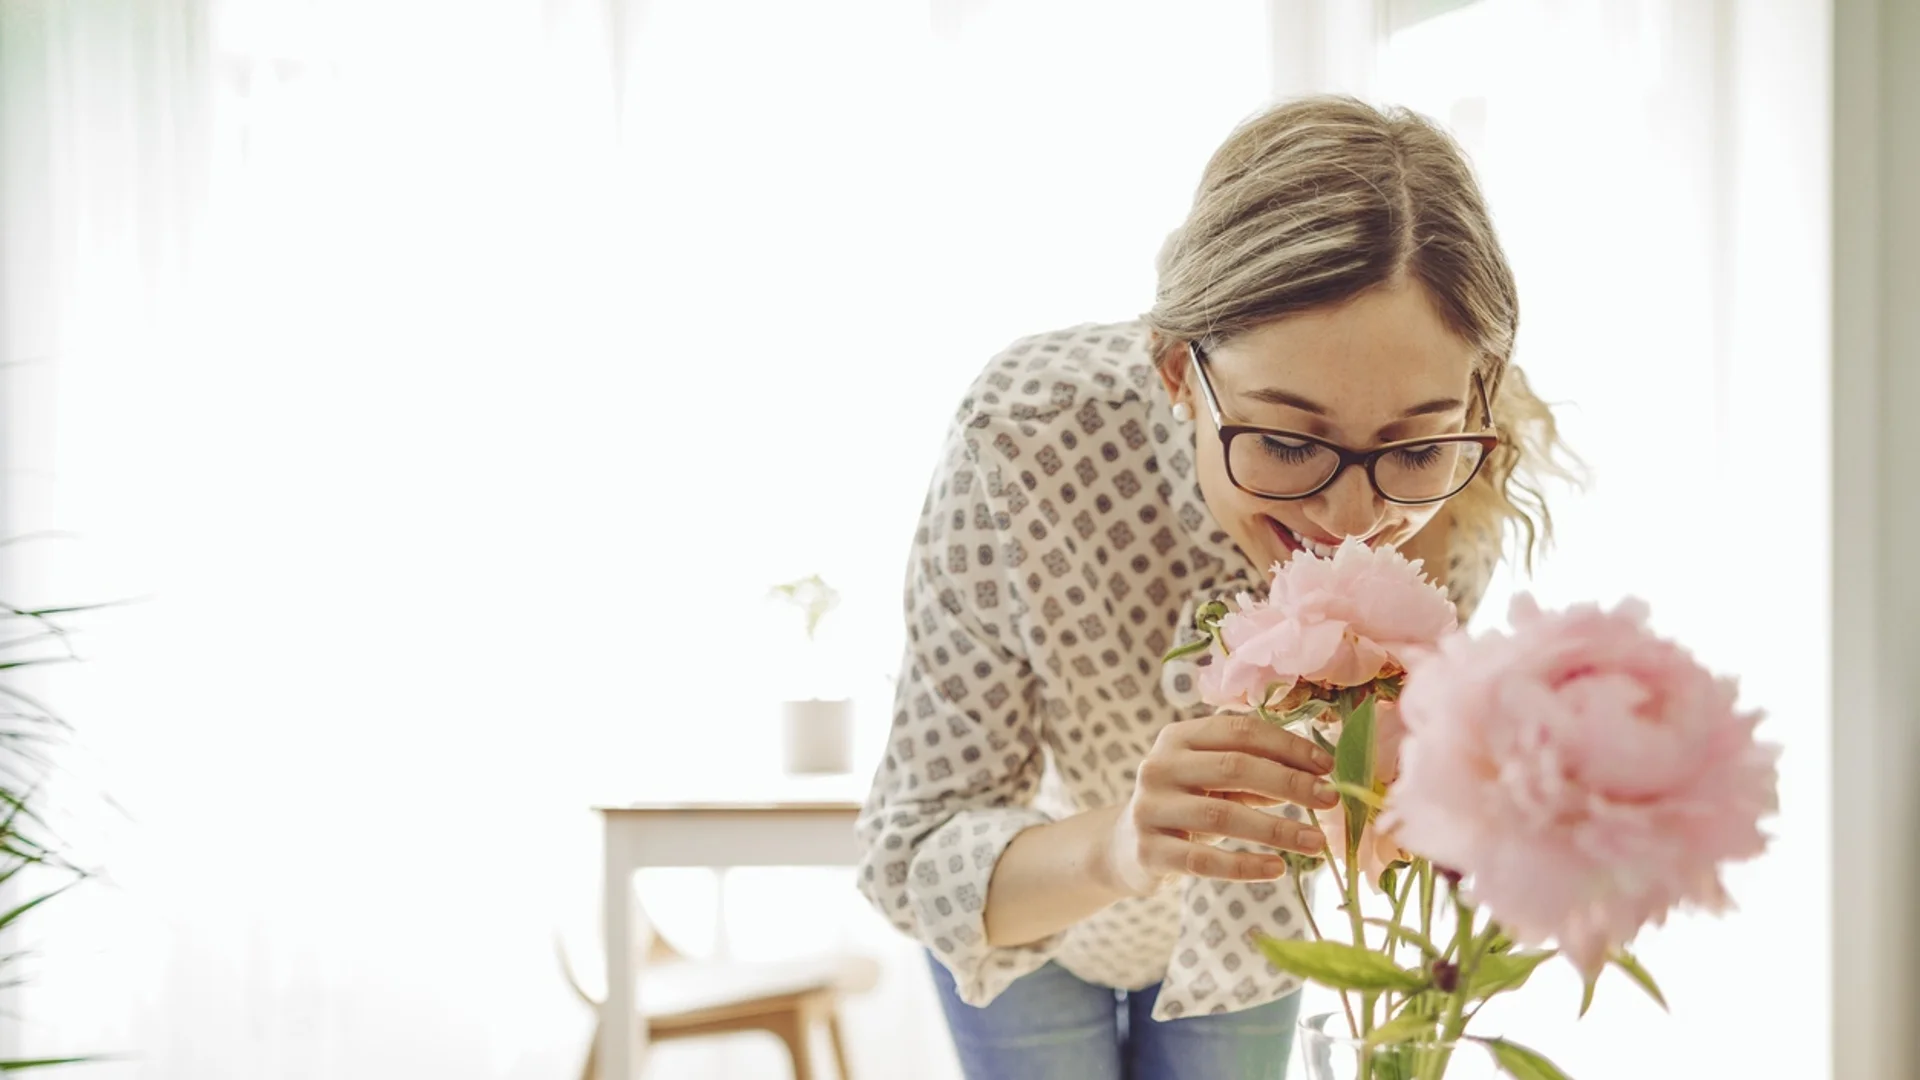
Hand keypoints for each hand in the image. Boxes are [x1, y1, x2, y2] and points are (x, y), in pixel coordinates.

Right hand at [1105, 712, 1337, 895]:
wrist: (1126, 847)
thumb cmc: (1186, 805)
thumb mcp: (1212, 780)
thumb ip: (1255, 771)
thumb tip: (1318, 775)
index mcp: (1178, 737)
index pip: (1239, 731)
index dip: (1287, 746)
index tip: (1327, 765)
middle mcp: (1159, 766)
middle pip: (1234, 767)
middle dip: (1290, 783)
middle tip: (1331, 799)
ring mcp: (1150, 809)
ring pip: (1222, 815)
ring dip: (1277, 829)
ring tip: (1316, 842)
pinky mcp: (1149, 851)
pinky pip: (1204, 861)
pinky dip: (1245, 866)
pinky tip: (1277, 869)